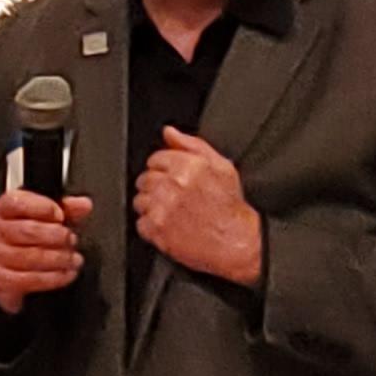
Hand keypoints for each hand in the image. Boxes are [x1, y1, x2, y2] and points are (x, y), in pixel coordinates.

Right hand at [0, 187, 93, 315]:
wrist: (4, 264)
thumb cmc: (24, 236)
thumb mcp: (44, 216)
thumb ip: (65, 208)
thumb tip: (83, 205)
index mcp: (3, 209)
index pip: (17, 202)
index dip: (43, 207)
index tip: (61, 215)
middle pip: (28, 231)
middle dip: (56, 236)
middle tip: (72, 239)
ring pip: (31, 257)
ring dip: (59, 258)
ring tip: (73, 258)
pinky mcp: (1, 280)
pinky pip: (30, 279)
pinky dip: (54, 278)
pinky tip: (66, 273)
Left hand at [134, 126, 263, 287]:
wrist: (236, 242)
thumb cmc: (230, 207)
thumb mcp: (221, 166)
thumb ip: (192, 144)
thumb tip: (169, 133)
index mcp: (187, 166)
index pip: (155, 159)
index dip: (164, 169)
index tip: (172, 180)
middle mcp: (172, 185)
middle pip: (144, 179)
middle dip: (156, 187)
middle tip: (174, 198)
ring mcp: (162, 208)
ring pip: (140, 201)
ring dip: (151, 207)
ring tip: (172, 213)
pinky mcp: (157, 230)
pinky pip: (141, 224)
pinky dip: (151, 227)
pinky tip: (169, 226)